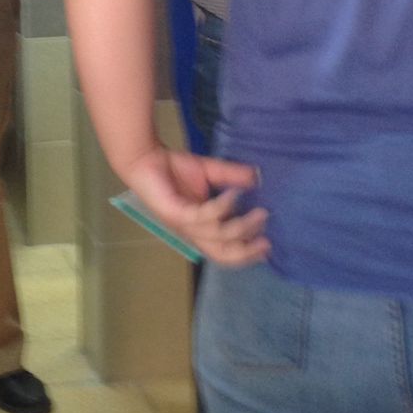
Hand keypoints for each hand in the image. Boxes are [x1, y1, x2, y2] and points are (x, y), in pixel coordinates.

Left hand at [124, 146, 268, 266]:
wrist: (145, 158)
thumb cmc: (172, 168)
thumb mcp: (209, 172)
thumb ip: (232, 176)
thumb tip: (257, 177)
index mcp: (199, 227)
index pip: (223, 251)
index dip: (244, 253)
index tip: (267, 244)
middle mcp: (191, 231)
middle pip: (221, 254)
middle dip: (246, 251)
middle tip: (266, 241)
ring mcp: (182, 224)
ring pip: (217, 236)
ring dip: (241, 227)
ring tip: (260, 213)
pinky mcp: (175, 213)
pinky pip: (203, 216)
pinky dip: (222, 208)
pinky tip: (234, 195)